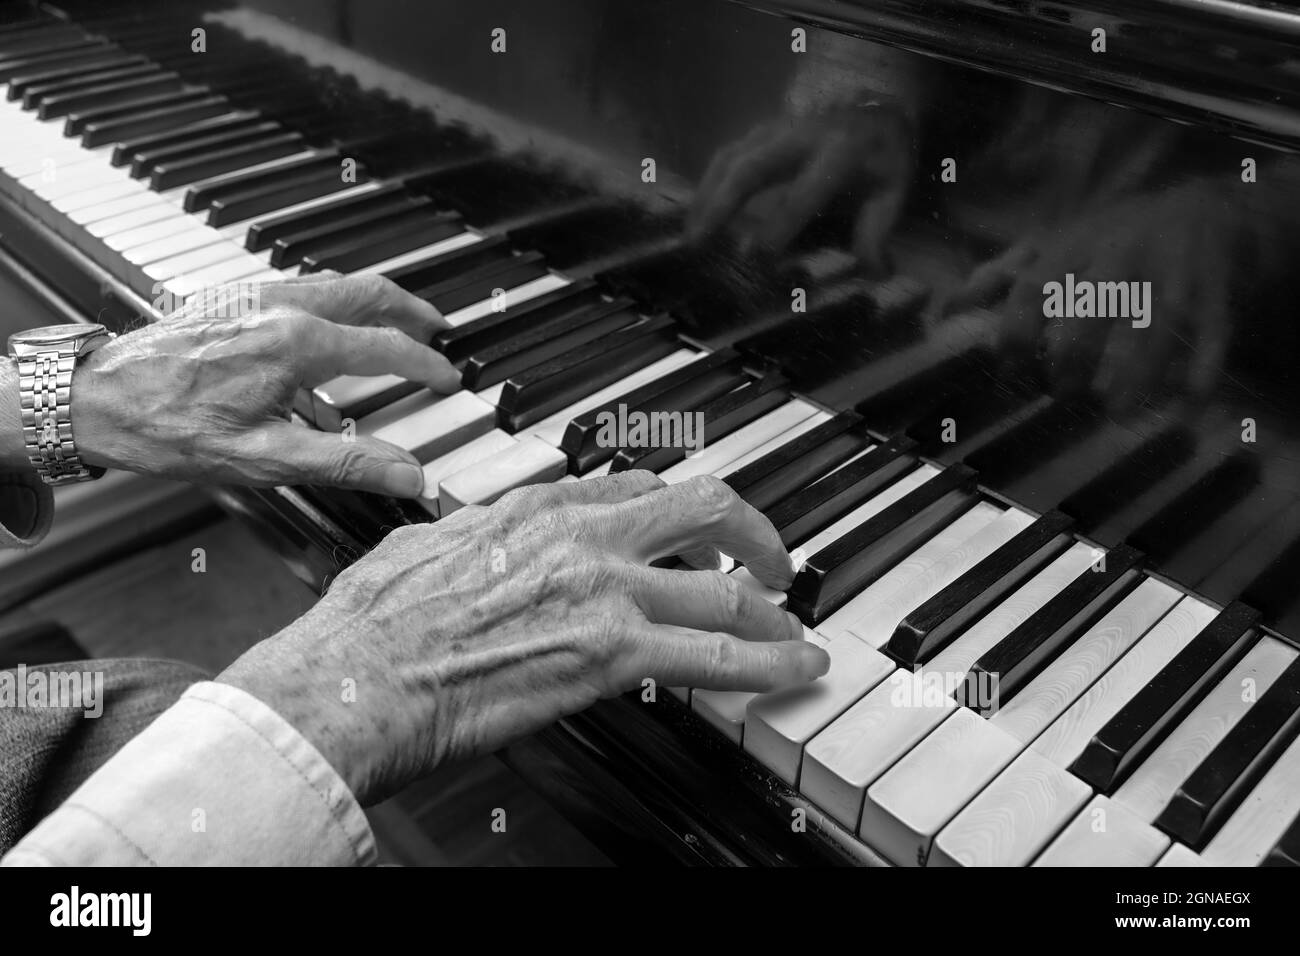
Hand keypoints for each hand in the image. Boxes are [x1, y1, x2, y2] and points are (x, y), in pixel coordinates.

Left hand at [74, 273, 459, 496]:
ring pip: (335, 283)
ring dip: (375, 300)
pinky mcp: (231, 298)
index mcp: (297, 344)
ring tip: (395, 322)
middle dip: (412, 309)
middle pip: (368, 291)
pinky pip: (301, 286)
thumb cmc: (168, 429)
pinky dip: (335, 300)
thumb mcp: (264, 459)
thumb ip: (345, 464)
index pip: (386, 347)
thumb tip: (406, 474)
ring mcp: (254, 296)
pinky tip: (330, 327)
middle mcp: (280, 306)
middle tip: (439, 328)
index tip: (448, 378)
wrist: (95, 399)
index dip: (426, 365)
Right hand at [217, 473, 829, 803]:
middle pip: (701, 508)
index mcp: (532, 510)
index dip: (676, 515)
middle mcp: (578, 535)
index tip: (692, 535)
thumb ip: (461, 536)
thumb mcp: (419, 548)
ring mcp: (601, 590)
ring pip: (723, 586)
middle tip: (770, 561)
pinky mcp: (611, 654)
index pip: (632, 491)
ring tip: (790, 630)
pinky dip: (768, 663)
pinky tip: (793, 669)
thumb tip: (461, 535)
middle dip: (751, 533)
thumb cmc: (369, 628)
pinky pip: (715, 657)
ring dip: (769, 611)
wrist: (353, 681)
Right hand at [687, 105, 911, 273]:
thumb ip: (877, 232)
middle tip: (697, 243)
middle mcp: (801, 135)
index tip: (756, 259)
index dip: (777, 227)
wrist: (879, 100)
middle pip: (750, 167)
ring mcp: (777, 128)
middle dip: (720, 205)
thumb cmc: (884, 154)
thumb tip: (873, 274)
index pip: (802, 194)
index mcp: (840, 150)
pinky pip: (728, 154)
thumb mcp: (893, 191)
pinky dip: (708, 183)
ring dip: (706, 195)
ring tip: (690, 233)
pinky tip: (698, 211)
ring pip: (731, 157)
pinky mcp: (763, 130)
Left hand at [944, 179, 1234, 411]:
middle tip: (1060, 393)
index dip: (1015, 332)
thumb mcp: (1054, 244)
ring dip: (1135, 374)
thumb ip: (998, 277)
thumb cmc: (1113, 238)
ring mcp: (1174, 277)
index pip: (1035, 289)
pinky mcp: (1218, 298)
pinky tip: (1185, 413)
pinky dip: (1202, 377)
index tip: (1007, 370)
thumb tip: (944, 312)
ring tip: (1113, 414)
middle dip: (1072, 356)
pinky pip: (1213, 340)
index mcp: (1074, 247)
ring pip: (1155, 327)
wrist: (1210, 210)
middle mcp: (1122, 259)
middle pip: (1092, 309)